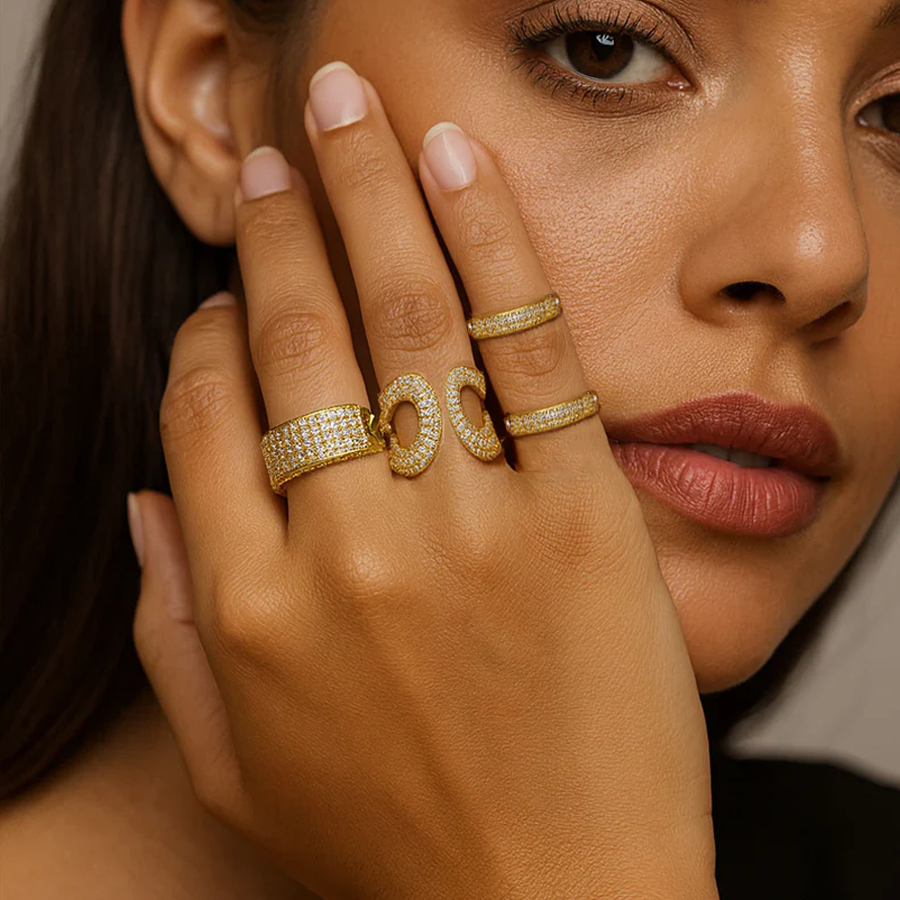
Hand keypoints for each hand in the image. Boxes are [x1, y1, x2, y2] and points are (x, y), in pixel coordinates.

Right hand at [133, 63, 716, 899]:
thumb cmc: (391, 840)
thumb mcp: (237, 759)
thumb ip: (171, 623)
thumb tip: (150, 495)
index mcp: (243, 605)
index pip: (202, 404)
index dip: (212, 331)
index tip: (236, 300)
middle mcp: (342, 549)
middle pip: (295, 329)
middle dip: (275, 213)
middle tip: (276, 144)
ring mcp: (465, 527)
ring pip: (401, 310)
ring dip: (367, 185)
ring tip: (351, 102)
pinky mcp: (578, 517)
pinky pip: (525, 349)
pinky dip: (489, 239)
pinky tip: (455, 159)